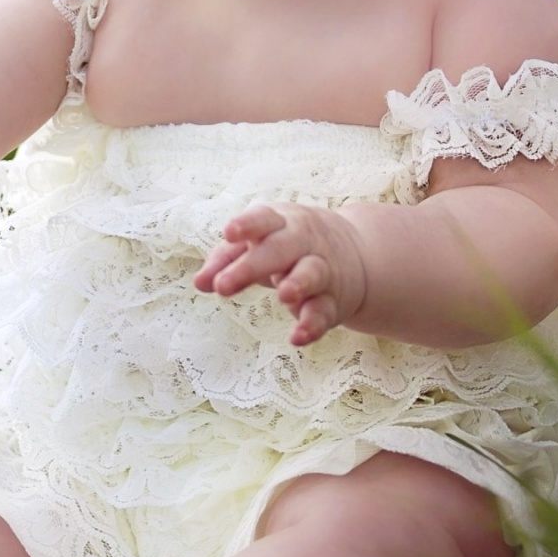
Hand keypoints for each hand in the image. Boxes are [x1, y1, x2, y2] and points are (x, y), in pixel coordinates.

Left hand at [192, 202, 371, 347]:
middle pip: (279, 249)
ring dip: (298, 283)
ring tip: (282, 296)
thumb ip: (227, 260)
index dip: (247, 225)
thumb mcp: (259, 244)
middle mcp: (303, 242)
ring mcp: (322, 270)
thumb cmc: (289, 246)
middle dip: (251, 266)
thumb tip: (199, 283)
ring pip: (311, 273)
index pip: (263, 219)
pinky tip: (297, 337)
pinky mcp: (333, 301)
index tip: (228, 233)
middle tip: (223, 286)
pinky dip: (312, 324)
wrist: (358, 254)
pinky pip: (323, 312)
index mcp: (280, 223)